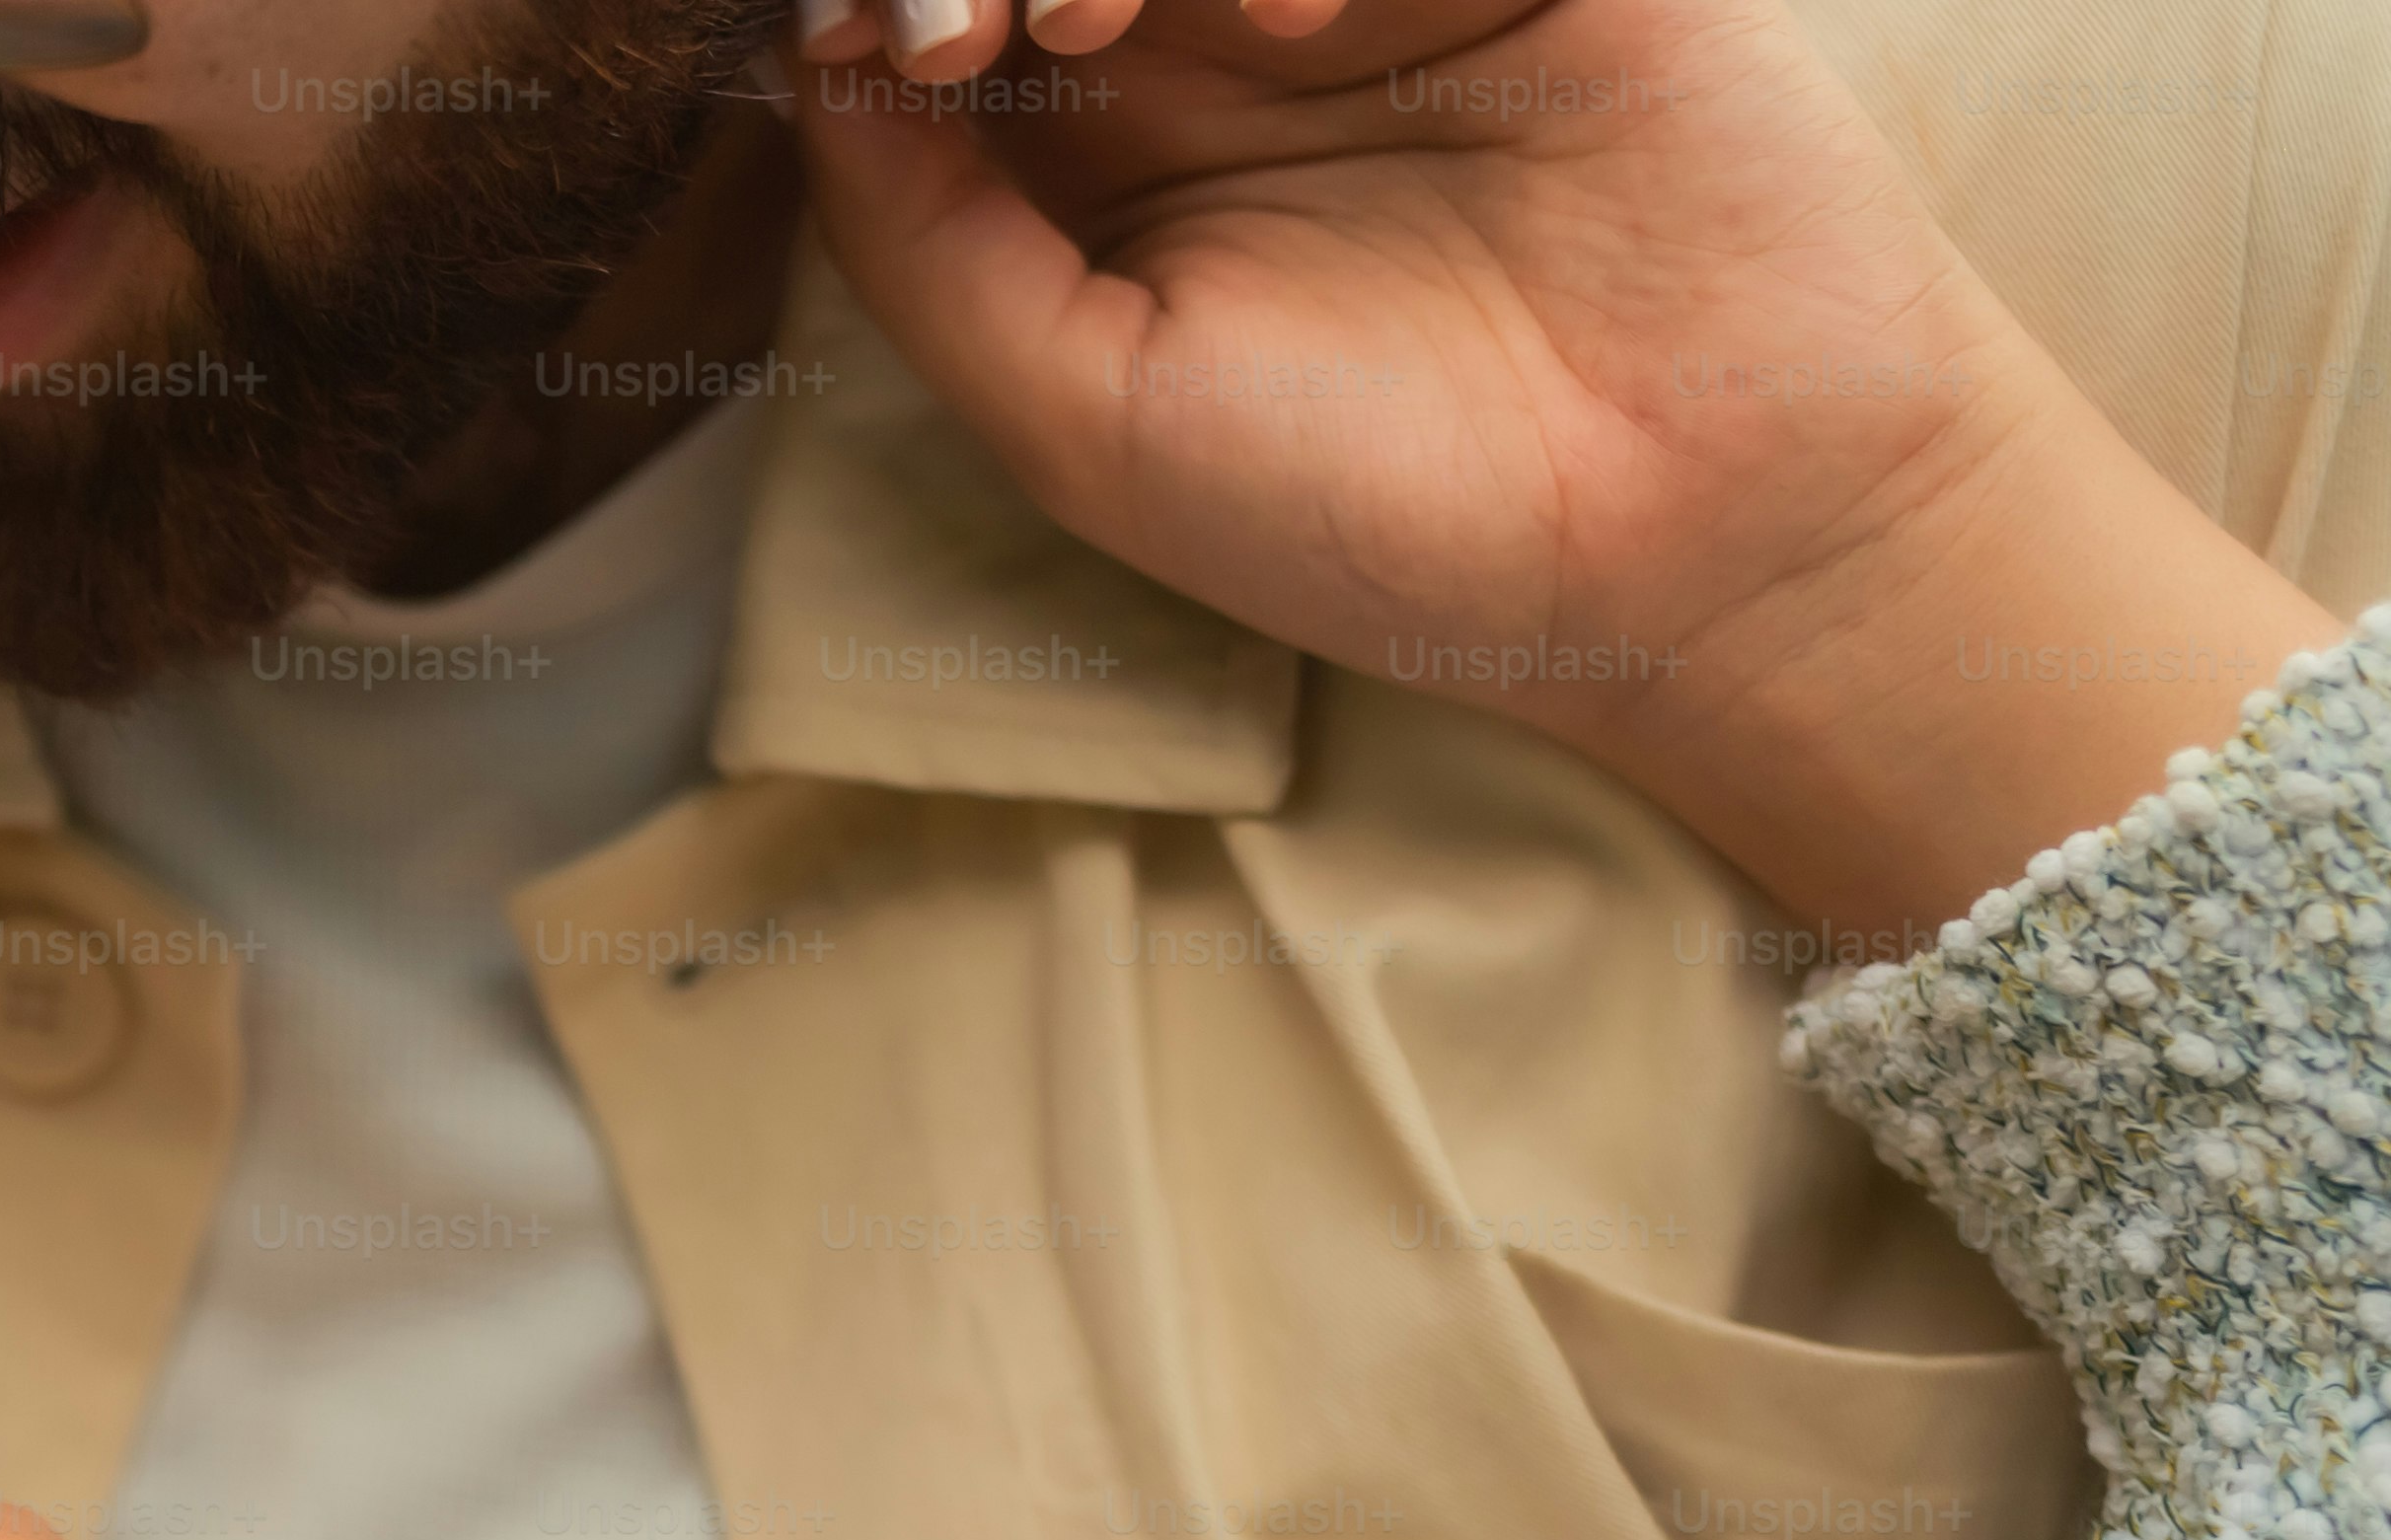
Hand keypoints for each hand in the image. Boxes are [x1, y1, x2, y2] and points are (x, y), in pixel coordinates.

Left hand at [790, 0, 2343, 937]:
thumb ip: (923, 254)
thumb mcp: (1082, 420)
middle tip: (982, 33)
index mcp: (1105, 161)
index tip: (879, 52)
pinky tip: (1306, 16)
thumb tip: (802, 77)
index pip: (949, 8)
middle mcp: (1231, 50)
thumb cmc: (1373, 513)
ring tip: (1101, 23)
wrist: (1689, 537)